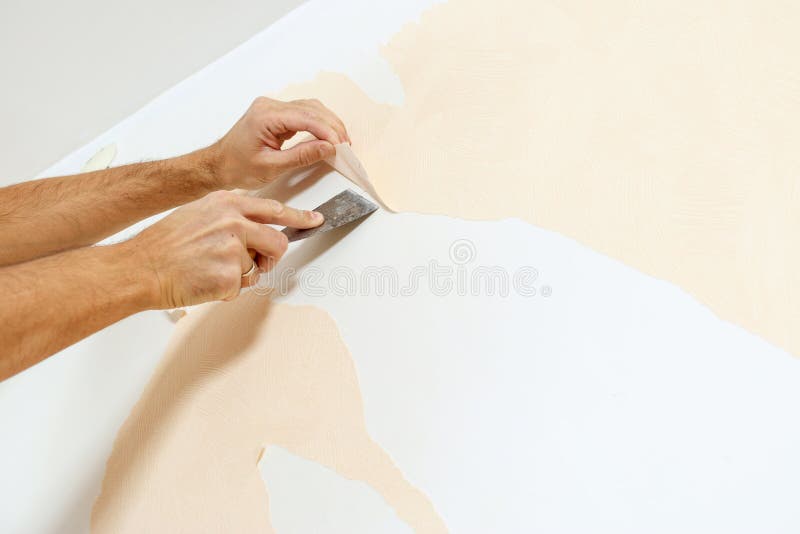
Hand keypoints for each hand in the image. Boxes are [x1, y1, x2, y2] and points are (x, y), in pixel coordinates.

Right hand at [127, 190, 322, 308]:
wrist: (141, 268)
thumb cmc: (165, 244)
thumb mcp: (199, 212)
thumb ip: (229, 215)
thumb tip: (255, 224)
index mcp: (227, 204)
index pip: (275, 209)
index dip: (299, 217)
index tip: (315, 220)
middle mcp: (234, 222)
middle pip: (278, 242)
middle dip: (271, 257)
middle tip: (256, 263)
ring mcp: (233, 249)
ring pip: (260, 268)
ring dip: (243, 275)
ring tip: (213, 270)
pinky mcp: (230, 276)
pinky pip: (244, 287)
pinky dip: (228, 290)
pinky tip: (206, 281)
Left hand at [207, 97, 350, 188]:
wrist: (219, 164)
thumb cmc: (237, 166)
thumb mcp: (272, 167)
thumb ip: (302, 156)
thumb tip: (328, 148)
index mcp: (265, 116)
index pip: (306, 117)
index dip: (327, 131)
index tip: (341, 146)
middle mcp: (269, 106)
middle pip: (311, 109)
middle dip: (332, 127)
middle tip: (345, 146)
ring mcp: (272, 107)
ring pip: (310, 108)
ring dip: (328, 124)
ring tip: (340, 142)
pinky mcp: (276, 113)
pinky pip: (303, 112)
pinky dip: (318, 124)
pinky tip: (327, 136)